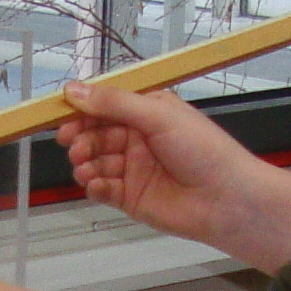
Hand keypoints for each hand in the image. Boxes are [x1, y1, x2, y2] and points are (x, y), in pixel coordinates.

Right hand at [55, 81, 257, 245]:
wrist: (227, 199)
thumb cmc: (205, 151)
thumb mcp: (158, 115)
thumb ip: (114, 103)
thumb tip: (76, 90)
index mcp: (147, 112)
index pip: (105, 106)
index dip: (82, 111)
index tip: (62, 116)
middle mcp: (139, 138)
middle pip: (95, 135)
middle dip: (81, 139)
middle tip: (74, 146)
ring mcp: (134, 169)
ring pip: (95, 162)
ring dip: (85, 164)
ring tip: (86, 168)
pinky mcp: (131, 198)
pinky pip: (103, 190)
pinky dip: (94, 187)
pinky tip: (97, 185)